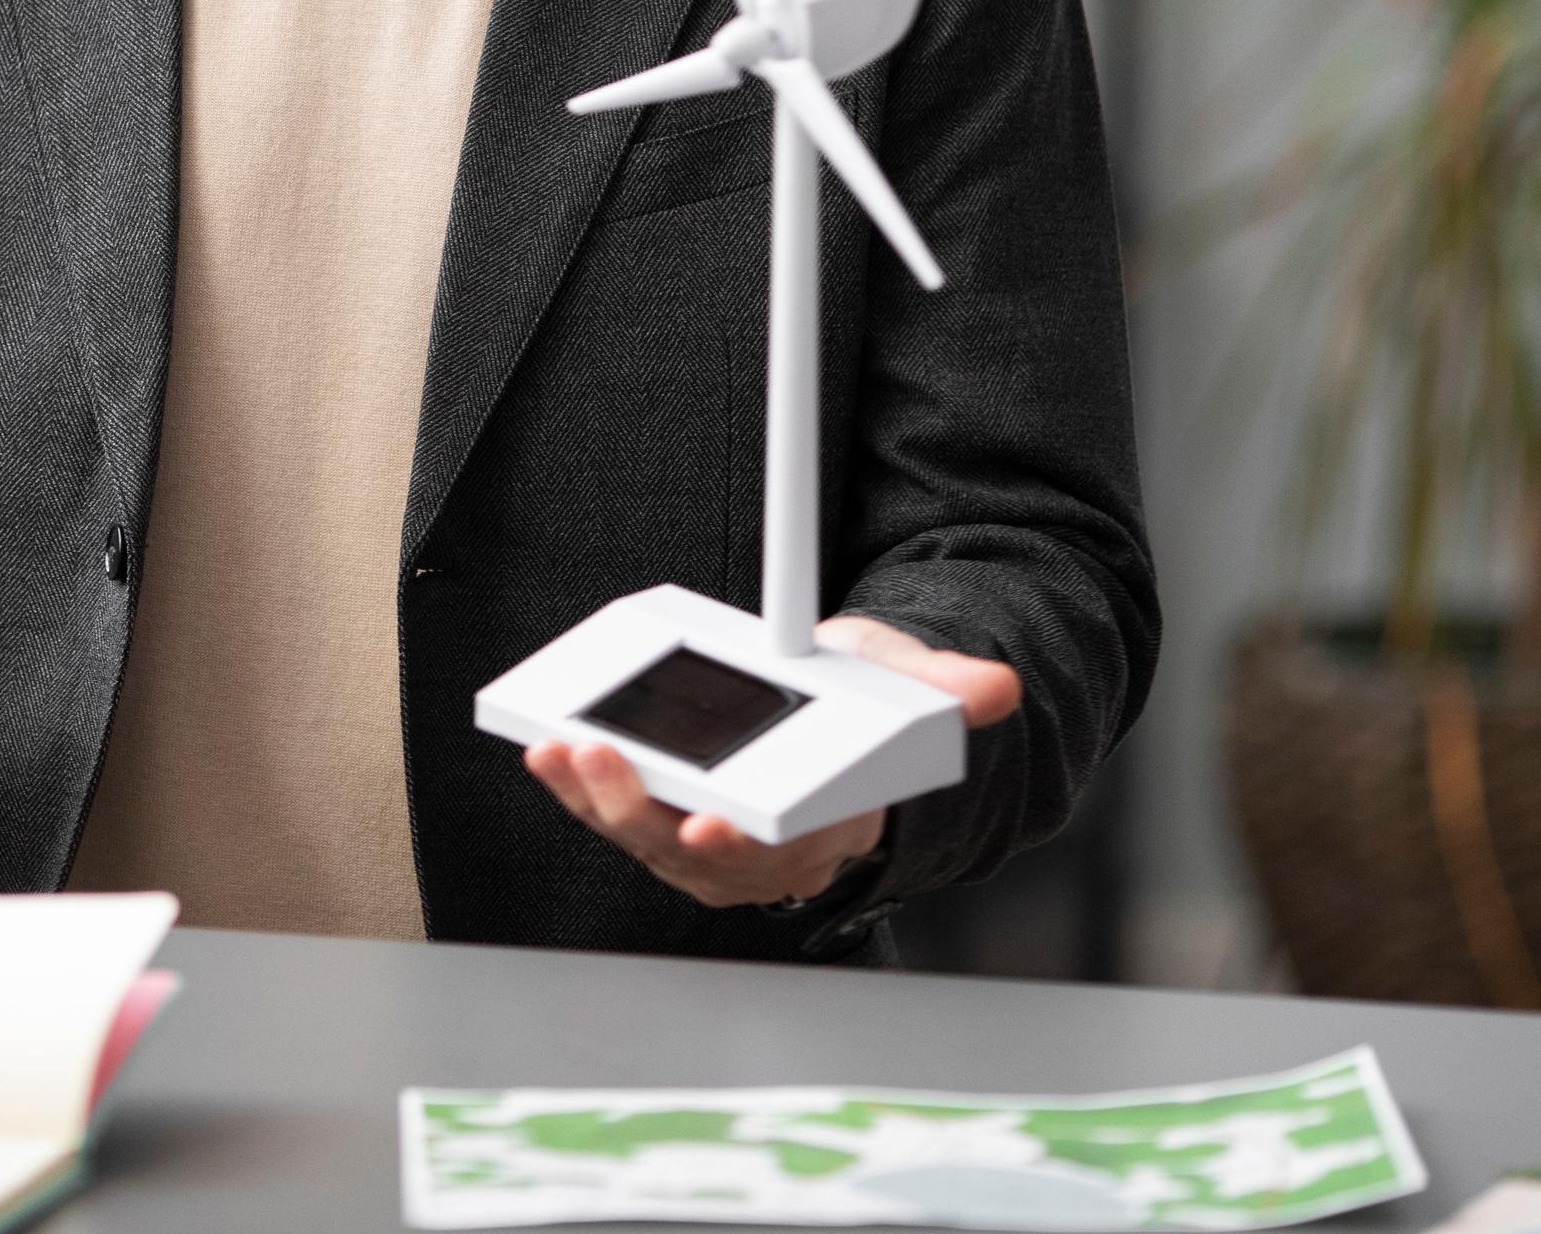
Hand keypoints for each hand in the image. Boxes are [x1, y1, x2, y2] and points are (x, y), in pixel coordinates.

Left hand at [523, 617, 1022, 911]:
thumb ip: (949, 689)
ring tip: (561, 752)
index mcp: (826, 829)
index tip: (713, 826)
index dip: (744, 845)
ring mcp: (708, 846)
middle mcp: (762, 853)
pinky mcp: (666, 823)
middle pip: (696, 851)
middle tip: (606, 762)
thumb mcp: (914, 694)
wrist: (838, 739)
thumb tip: (993, 687)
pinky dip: (579, 790)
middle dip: (645, 813)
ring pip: (647, 838)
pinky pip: (617, 814)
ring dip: (597, 801)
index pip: (783, 850)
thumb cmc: (869, 718)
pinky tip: (547, 752)